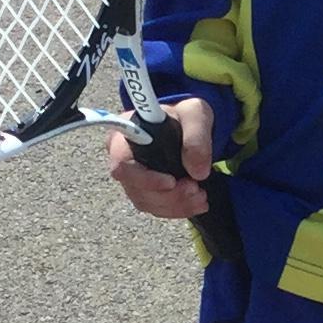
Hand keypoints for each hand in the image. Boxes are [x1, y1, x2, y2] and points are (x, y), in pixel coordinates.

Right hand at [107, 94, 213, 219]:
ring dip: (175, 205)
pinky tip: (197, 203)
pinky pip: (156, 208)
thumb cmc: (184, 115)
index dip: (145, 179)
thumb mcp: (195, 113)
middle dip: (168, 195)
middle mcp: (122, 159)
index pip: (122, 164)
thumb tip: (198, 172)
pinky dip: (178, 209)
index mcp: (124, 135)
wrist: (190, 127)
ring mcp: (132, 178)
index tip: (172, 182)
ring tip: (200, 195)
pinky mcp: (145, 191)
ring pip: (147, 202)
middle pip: (136, 188)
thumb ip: (196, 136)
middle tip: (195, 189)